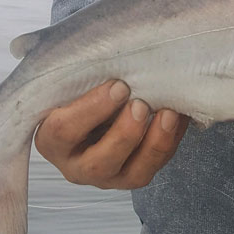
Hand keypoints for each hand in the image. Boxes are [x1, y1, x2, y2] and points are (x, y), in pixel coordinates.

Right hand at [35, 80, 188, 188]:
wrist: (102, 111)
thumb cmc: (84, 94)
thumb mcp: (74, 87)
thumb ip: (82, 77)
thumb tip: (110, 55)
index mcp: (53, 141)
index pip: (64, 131)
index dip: (92, 109)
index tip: (119, 85)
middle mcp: (78, 166)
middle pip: (100, 162)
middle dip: (125, 134)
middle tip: (141, 104)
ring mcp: (111, 177)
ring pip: (135, 174)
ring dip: (156, 143)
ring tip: (169, 114)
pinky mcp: (137, 177)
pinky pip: (159, 165)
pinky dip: (172, 140)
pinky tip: (180, 116)